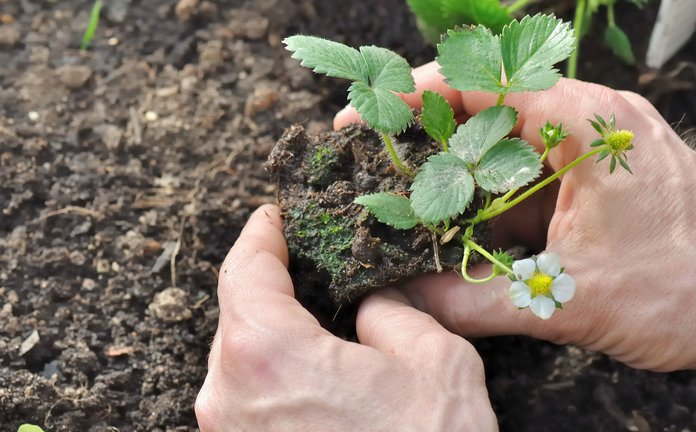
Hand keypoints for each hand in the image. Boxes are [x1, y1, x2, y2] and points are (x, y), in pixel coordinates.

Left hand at [195, 205, 497, 430]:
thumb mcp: (432, 359)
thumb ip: (391, 311)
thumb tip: (368, 304)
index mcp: (267, 354)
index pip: (245, 269)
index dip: (261, 234)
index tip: (274, 217)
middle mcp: (230, 396)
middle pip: (238, 314)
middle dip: (272, 283)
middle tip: (310, 261)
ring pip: (241, 359)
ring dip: (274, 331)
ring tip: (319, 316)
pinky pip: (250, 398)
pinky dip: (275, 372)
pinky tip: (317, 371)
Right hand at [336, 63, 695, 374]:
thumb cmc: (689, 288)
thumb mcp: (568, 297)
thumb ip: (474, 299)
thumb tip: (404, 299)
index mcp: (582, 122)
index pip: (479, 83)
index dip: (412, 97)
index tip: (364, 118)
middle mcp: (589, 120)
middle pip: (488, 111)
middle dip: (429, 141)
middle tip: (379, 172)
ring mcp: (598, 148)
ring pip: (509, 148)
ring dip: (463, 178)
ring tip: (414, 208)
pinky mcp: (601, 179)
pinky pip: (534, 177)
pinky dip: (496, 202)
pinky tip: (467, 233)